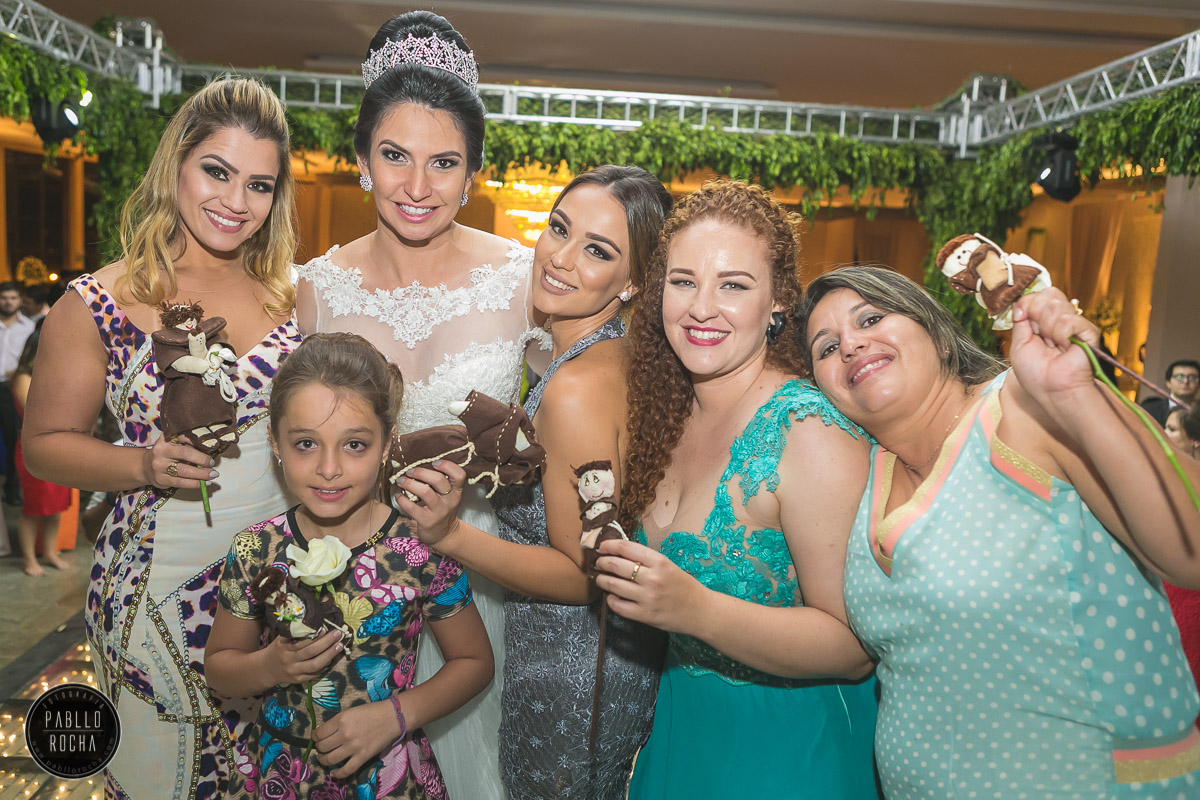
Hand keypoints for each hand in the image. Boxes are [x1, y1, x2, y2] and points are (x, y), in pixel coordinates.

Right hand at [141, 436, 216, 489]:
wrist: (145, 467)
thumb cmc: (167, 453)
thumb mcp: (174, 443)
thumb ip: (188, 443)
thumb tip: (210, 447)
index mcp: (166, 438)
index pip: (183, 436)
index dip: (198, 440)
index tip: (211, 444)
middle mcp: (161, 450)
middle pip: (185, 453)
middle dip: (202, 459)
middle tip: (212, 463)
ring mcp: (159, 466)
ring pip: (184, 470)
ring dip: (201, 474)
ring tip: (213, 475)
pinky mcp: (161, 479)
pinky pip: (181, 482)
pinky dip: (195, 484)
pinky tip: (204, 483)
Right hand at [263, 629, 342, 685]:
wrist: (266, 669)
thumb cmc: (278, 649)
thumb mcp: (282, 638)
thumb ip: (295, 632)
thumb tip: (316, 621)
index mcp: (283, 646)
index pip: (301, 641)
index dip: (314, 636)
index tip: (325, 628)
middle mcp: (288, 659)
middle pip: (310, 652)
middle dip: (326, 643)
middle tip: (338, 634)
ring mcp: (294, 671)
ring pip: (314, 665)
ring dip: (329, 655)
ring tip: (339, 646)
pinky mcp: (298, 680)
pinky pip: (314, 674)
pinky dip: (324, 666)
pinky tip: (332, 658)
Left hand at [314, 699, 401, 778]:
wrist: (392, 717)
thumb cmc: (371, 711)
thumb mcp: (351, 711)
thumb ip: (337, 722)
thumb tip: (323, 733)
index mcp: (341, 719)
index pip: (319, 733)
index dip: (315, 737)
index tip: (316, 738)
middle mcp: (345, 734)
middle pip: (322, 747)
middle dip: (319, 748)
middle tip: (321, 748)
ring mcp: (353, 747)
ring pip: (330, 759)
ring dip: (324, 760)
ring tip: (324, 758)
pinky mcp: (362, 757)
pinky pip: (346, 770)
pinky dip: (337, 774)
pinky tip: (334, 772)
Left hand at [392, 460, 466, 546]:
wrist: (444, 535)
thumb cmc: (443, 510)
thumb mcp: (448, 497)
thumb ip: (441, 483)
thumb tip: (419, 464)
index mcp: (456, 492)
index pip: (459, 475)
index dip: (447, 466)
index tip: (434, 462)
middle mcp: (450, 501)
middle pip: (439, 480)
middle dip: (421, 472)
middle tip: (409, 471)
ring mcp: (439, 512)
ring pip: (425, 492)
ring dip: (409, 484)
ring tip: (401, 481)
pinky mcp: (427, 521)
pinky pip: (412, 507)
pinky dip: (402, 499)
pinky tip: (398, 496)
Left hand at [593, 538, 707, 635]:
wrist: (701, 611)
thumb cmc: (684, 586)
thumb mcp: (668, 566)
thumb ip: (647, 560)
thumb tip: (619, 554)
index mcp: (659, 562)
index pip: (627, 548)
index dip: (610, 545)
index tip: (602, 547)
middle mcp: (652, 578)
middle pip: (616, 565)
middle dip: (602, 562)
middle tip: (599, 563)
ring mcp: (647, 598)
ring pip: (613, 585)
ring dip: (602, 580)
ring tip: (601, 578)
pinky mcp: (644, 615)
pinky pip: (618, 606)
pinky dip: (611, 599)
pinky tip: (613, 596)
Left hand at [1010, 288, 1101, 408]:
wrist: (1052, 390)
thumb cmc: (1035, 374)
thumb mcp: (1018, 344)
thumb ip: (1019, 321)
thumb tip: (1020, 303)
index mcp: (1044, 321)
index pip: (1037, 295)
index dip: (1027, 304)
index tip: (1022, 319)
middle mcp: (1061, 319)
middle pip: (1048, 294)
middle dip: (1037, 315)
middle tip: (1041, 337)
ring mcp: (1075, 324)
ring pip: (1056, 305)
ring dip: (1047, 329)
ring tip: (1053, 347)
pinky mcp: (1088, 331)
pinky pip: (1069, 320)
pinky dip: (1061, 335)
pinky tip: (1064, 348)